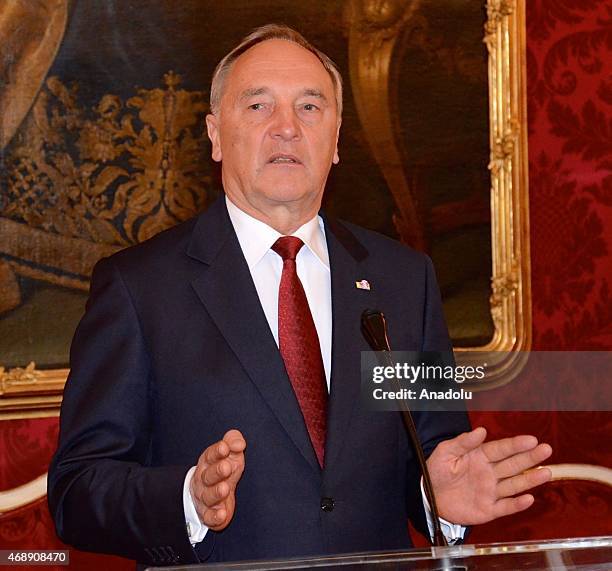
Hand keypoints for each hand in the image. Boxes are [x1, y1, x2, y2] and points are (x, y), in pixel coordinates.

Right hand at [190, 429, 245, 530]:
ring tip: (225, 489)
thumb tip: (239, 443)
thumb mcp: (229, 452)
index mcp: (208, 462)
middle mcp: (203, 479)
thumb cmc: (222, 468)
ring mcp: (204, 497)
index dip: (217, 451)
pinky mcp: (208, 514)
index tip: (225, 448)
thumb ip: (233, 441)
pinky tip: (222, 514)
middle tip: (226, 467)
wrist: (205, 492)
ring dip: (216, 493)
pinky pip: (209, 517)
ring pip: (208, 496)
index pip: (211, 455)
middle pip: (208, 475)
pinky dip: (214, 516)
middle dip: (217, 471)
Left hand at [427, 427, 551, 524]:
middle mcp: (489, 473)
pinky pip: (506, 507)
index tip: (531, 439)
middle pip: (513, 464)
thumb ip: (463, 442)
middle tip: (546, 449)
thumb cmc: (437, 471)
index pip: (501, 449)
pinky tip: (529, 499)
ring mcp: (491, 491)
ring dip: (530, 479)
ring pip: (514, 484)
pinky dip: (517, 504)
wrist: (429, 497)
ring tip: (546, 472)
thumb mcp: (445, 452)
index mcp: (479, 457)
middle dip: (530, 457)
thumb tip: (481, 430)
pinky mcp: (489, 510)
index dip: (515, 444)